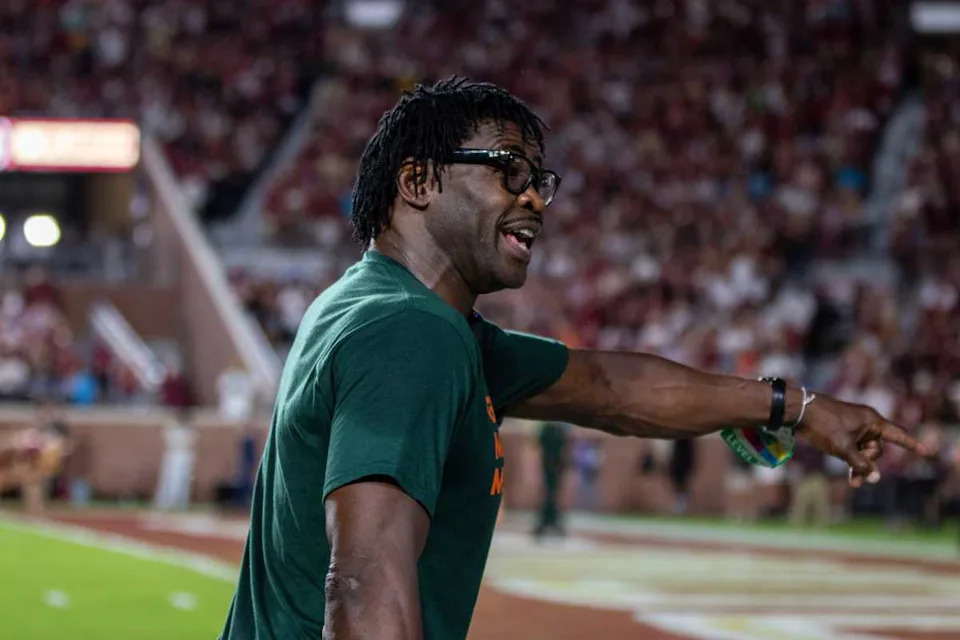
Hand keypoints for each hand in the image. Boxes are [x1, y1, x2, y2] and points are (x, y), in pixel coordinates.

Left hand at [797, 395, 935, 487]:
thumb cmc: (823, 425)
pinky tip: (849, 472)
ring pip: (863, 450)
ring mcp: (853, 425)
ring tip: (852, 482)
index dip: (912, 445)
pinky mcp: (841, 429)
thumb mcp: (843, 448)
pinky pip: (853, 447)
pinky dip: (851, 459)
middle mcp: (866, 422)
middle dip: (869, 464)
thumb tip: (875, 477)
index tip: (926, 452)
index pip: (897, 435)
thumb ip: (860, 463)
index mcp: (871, 421)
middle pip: (877, 448)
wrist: (797, 411)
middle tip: (856, 479)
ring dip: (859, 465)